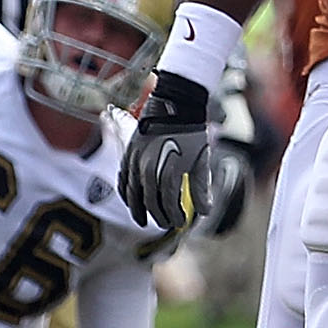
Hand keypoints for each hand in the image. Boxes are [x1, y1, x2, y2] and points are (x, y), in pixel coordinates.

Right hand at [120, 70, 215, 233]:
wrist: (175, 105)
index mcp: (168, 174)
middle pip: (150, 202)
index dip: (175, 217)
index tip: (181, 222)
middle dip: (159, 215)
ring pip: (133, 193)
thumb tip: (205, 212)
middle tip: (166, 222)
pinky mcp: (129, 153)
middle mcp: (148, 170)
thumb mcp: (201, 161)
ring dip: (138, 208)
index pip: (169, 205)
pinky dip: (126, 191)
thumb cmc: (192, 133)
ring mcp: (135, 162)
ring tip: (142, 219)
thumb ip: (201, 189)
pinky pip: (123, 178)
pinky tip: (130, 199)